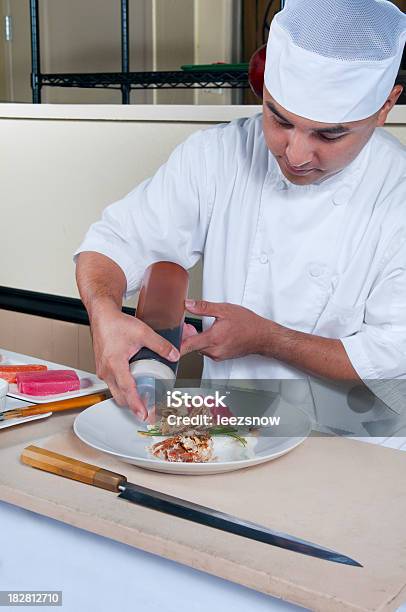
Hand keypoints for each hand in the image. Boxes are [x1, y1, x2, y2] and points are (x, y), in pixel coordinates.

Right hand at [90, 300, 178, 419]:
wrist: (102, 316)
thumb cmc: (116, 323)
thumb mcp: (143, 333)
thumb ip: (160, 345)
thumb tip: (174, 355)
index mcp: (115, 363)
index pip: (127, 389)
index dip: (136, 404)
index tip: (143, 415)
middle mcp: (106, 370)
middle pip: (120, 396)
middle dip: (134, 407)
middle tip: (149, 413)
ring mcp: (103, 371)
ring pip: (115, 392)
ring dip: (128, 399)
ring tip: (143, 403)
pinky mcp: (103, 369)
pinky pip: (112, 385)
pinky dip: (123, 390)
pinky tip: (133, 388)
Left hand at [180, 299, 268, 360]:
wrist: (263, 336)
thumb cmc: (248, 324)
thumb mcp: (225, 309)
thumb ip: (204, 307)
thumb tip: (188, 304)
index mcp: (213, 339)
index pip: (187, 346)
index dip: (174, 344)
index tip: (165, 343)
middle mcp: (214, 351)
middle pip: (191, 346)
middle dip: (186, 336)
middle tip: (185, 325)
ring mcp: (218, 355)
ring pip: (199, 348)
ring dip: (195, 339)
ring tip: (197, 327)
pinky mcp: (221, 357)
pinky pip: (207, 350)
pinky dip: (204, 342)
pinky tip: (209, 333)